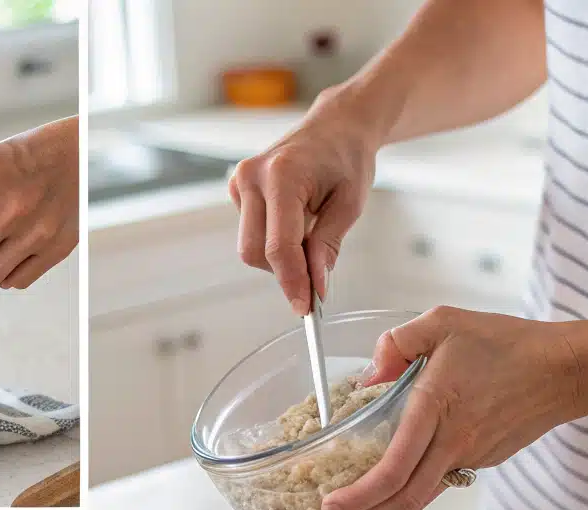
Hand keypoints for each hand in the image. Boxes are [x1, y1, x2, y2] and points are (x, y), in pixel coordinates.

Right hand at [228, 89, 380, 314]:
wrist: (335, 125)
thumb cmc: (347, 158)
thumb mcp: (350, 203)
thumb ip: (327, 245)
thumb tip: (315, 284)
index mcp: (283, 175)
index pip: (279, 246)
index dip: (291, 281)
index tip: (305, 306)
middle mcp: (252, 177)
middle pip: (255, 252)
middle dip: (283, 270)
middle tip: (314, 274)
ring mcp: (239, 182)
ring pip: (250, 247)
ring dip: (278, 255)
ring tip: (308, 233)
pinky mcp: (236, 190)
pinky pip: (250, 233)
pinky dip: (272, 239)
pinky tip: (293, 220)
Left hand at [321, 306, 587, 509]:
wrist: (564, 369)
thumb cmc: (506, 344)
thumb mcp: (444, 322)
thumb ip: (398, 343)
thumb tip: (367, 378)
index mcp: (435, 408)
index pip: (394, 468)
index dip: (360, 495)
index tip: (331, 503)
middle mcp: (452, 441)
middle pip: (404, 499)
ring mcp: (468, 456)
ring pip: (420, 498)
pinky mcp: (480, 461)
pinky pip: (437, 483)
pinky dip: (408, 496)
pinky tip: (387, 495)